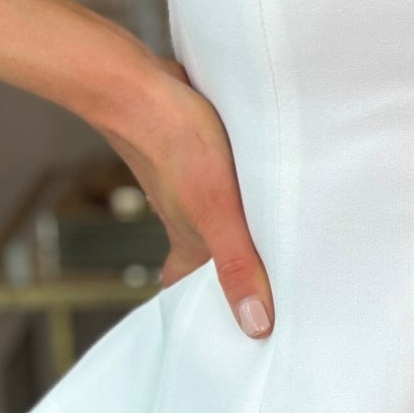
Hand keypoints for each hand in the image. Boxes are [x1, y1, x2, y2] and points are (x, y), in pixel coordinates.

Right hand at [93, 54, 275, 337]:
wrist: (138, 86)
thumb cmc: (176, 145)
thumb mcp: (217, 211)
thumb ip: (237, 264)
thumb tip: (255, 324)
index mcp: (188, 238)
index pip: (188, 285)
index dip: (204, 306)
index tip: (228, 326)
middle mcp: (184, 213)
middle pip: (206, 251)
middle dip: (229, 267)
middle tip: (265, 283)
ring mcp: (188, 180)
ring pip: (214, 213)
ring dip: (238, 226)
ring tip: (275, 235)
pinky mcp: (197, 148)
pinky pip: (220, 177)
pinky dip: (238, 186)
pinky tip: (261, 176)